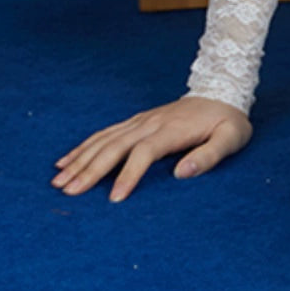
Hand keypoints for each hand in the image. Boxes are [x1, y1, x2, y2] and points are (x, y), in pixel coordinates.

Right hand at [51, 95, 252, 201]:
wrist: (222, 91)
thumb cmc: (228, 121)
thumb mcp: (231, 138)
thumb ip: (210, 156)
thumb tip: (182, 174)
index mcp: (171, 130)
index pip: (143, 153)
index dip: (128, 175)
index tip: (114, 199)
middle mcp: (150, 123)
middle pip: (114, 146)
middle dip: (90, 170)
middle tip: (69, 192)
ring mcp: (140, 120)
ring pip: (103, 139)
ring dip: (80, 159)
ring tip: (58, 180)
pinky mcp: (136, 121)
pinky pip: (104, 133)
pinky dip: (83, 146)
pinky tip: (66, 160)